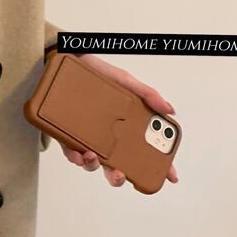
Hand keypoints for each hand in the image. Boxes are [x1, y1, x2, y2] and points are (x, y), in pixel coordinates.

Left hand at [58, 54, 178, 187]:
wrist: (70, 60)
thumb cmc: (99, 74)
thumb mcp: (126, 82)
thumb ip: (148, 95)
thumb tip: (169, 110)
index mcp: (125, 128)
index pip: (145, 152)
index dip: (159, 166)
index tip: (169, 176)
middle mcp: (106, 137)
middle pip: (116, 166)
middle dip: (119, 177)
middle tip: (121, 174)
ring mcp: (86, 139)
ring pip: (92, 163)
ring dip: (93, 166)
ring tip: (93, 157)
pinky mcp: (66, 136)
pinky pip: (70, 152)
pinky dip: (74, 157)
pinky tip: (78, 153)